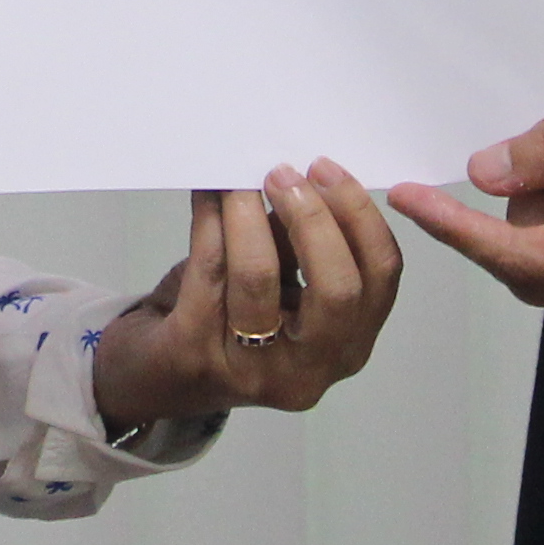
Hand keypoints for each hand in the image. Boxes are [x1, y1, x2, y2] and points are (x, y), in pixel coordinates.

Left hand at [86, 166, 402, 425]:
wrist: (163, 377)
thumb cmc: (234, 321)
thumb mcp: (284, 287)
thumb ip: (302, 242)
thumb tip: (300, 170)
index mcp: (348, 346)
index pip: (380, 277)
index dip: (361, 216)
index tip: (326, 168)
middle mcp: (312, 370)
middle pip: (338, 288)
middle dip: (314, 219)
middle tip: (283, 173)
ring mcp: (254, 370)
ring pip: (260, 277)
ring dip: (248, 213)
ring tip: (237, 178)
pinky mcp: (197, 354)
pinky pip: (208, 270)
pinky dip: (209, 220)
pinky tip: (207, 192)